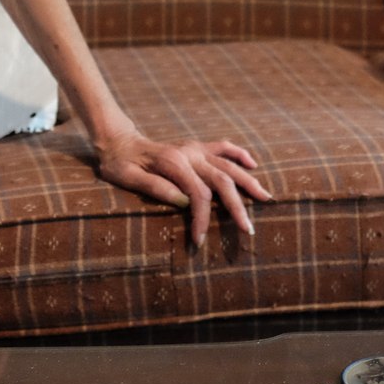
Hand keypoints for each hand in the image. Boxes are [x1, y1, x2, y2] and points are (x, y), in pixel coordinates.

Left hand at [95, 131, 271, 247]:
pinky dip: (239, 154)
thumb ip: (156, 188)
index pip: (197, 195)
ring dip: (248, 182)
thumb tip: (183, 202)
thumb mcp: (128, 178)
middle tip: (248, 230)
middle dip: (236, 207)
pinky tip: (253, 164)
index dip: (202, 219)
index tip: (200, 241)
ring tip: (265, 199)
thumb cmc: (119, 164)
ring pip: (228, 165)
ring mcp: (195, 148)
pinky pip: (223, 147)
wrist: (118, 142)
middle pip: (221, 181)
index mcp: (173, 162)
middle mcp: (189, 153)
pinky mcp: (196, 147)